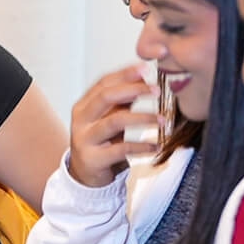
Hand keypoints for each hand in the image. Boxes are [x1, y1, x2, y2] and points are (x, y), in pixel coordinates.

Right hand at [66, 65, 156, 188]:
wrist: (85, 175)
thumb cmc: (101, 142)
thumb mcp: (110, 118)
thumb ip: (123, 100)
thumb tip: (144, 77)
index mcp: (84, 106)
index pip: (104, 84)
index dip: (125, 74)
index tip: (146, 69)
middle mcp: (81, 120)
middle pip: (106, 97)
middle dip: (133, 90)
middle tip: (157, 90)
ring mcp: (85, 139)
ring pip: (114, 121)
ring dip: (142, 117)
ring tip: (162, 119)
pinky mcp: (94, 159)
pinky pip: (121, 149)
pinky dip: (141, 146)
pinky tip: (156, 145)